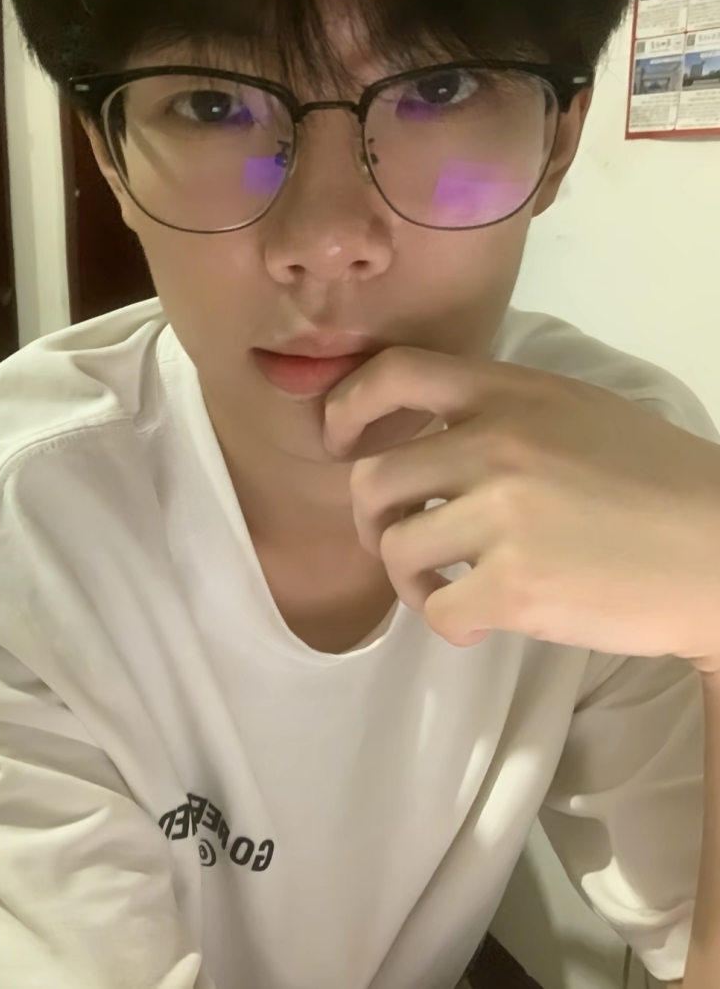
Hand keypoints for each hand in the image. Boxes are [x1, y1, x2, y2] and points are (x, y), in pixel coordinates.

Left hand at [324, 348, 719, 673]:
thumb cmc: (655, 481)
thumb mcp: (578, 412)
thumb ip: (502, 413)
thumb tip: (427, 441)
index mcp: (511, 393)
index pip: (395, 372)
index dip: (346, 407)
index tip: (339, 443)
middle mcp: (496, 444)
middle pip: (373, 479)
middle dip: (370, 520)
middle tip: (396, 541)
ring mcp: (502, 515)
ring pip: (395, 549)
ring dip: (408, 580)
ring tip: (445, 589)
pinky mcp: (515, 586)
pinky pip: (436, 611)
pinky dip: (447, 623)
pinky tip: (477, 620)